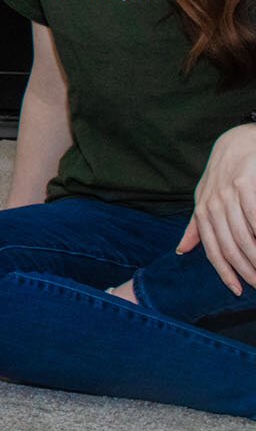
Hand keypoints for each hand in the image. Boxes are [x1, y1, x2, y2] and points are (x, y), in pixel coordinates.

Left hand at [178, 123, 255, 293]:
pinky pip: (255, 217)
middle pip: (231, 247)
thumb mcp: (205, 196)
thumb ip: (196, 225)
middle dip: (248, 271)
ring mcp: (229, 193)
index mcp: (202, 210)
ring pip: (245, 236)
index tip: (237, 291)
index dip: (225, 272)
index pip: (213, 249)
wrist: (240, 140)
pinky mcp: (245, 183)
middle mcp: (212, 204)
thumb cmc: (226, 173)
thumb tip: (181, 250)